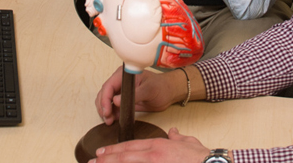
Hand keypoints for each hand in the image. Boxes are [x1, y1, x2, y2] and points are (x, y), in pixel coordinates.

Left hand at [91, 128, 208, 162]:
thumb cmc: (200, 156)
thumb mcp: (188, 141)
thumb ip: (177, 137)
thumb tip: (173, 132)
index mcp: (158, 145)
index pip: (130, 146)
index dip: (114, 149)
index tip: (102, 152)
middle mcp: (152, 156)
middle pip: (124, 156)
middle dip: (107, 159)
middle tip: (92, 161)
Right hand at [95, 66, 182, 125]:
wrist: (168, 93)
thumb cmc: (161, 87)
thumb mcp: (149, 90)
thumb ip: (134, 95)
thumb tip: (116, 100)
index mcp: (124, 75)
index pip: (108, 86)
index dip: (105, 99)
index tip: (106, 110)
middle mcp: (120, 82)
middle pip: (104, 94)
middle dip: (103, 106)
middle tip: (107, 118)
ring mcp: (121, 91)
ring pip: (106, 101)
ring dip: (105, 111)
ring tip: (110, 121)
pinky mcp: (124, 100)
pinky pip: (113, 106)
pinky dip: (111, 113)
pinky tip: (114, 119)